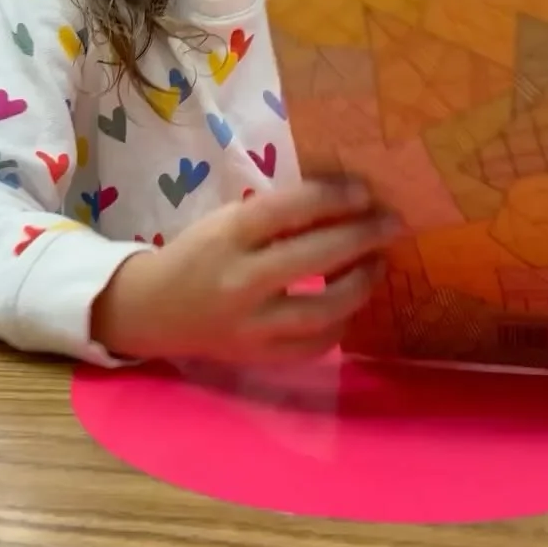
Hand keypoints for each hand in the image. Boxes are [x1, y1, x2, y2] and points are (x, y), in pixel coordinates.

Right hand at [93, 180, 399, 364]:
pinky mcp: (259, 355)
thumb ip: (277, 215)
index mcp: (228, 236)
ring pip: (322, 310)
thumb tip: (344, 201)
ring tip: (378, 263)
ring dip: (361, 284)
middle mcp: (240, 281)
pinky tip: (351, 302)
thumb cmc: (200, 253)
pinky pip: (315, 345)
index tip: (365, 190)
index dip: (331, 198)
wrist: (154, 310)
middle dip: (362, 237)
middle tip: (393, 223)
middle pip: (313, 257)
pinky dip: (341, 322)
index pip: (287, 210)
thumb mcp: (227, 221)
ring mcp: (251, 324)